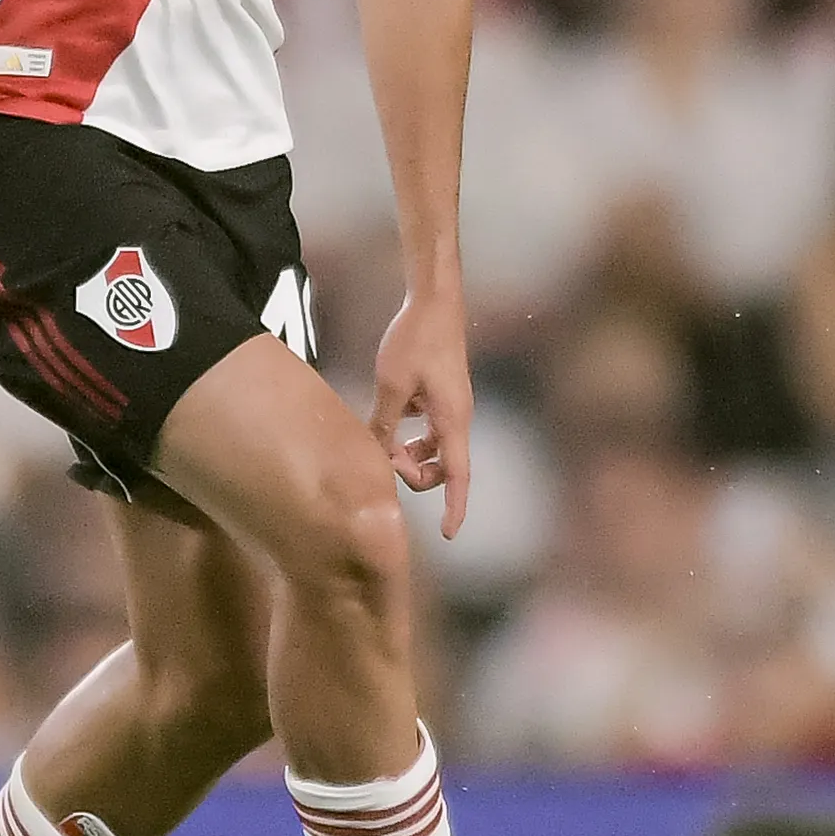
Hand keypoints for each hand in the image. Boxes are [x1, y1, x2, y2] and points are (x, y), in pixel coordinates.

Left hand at [369, 283, 475, 539]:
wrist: (436, 301)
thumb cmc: (416, 339)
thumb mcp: (392, 385)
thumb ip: (384, 423)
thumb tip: (376, 454)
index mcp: (452, 420)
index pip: (457, 476)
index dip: (455, 507)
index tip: (449, 534)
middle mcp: (457, 418)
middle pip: (444, 468)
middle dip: (416, 474)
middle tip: (386, 457)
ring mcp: (451, 406)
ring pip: (434, 448)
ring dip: (411, 454)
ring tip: (383, 440)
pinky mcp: (442, 394)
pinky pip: (428, 427)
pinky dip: (410, 430)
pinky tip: (391, 411)